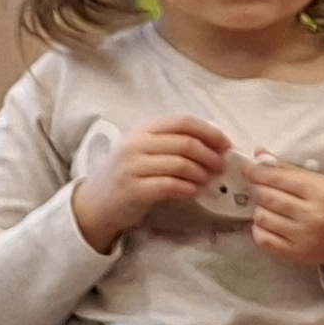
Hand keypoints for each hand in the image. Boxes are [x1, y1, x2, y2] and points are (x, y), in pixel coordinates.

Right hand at [69, 116, 233, 247]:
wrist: (97, 202)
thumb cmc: (130, 175)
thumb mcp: (146, 152)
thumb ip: (173, 145)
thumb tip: (216, 146)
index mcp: (142, 131)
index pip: (182, 122)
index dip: (209, 132)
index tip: (226, 145)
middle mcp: (135, 145)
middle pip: (185, 143)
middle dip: (210, 155)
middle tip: (221, 168)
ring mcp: (132, 167)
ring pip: (180, 164)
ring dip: (201, 173)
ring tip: (207, 181)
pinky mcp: (133, 190)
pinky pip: (170, 185)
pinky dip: (188, 188)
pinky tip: (193, 192)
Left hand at [242, 157, 323, 279]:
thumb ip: (291, 170)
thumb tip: (259, 154)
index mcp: (321, 192)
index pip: (278, 178)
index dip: (257, 171)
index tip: (247, 168)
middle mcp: (312, 215)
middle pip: (267, 197)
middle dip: (257, 189)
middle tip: (258, 187)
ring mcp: (304, 237)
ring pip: (262, 217)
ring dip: (260, 209)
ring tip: (269, 207)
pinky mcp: (298, 254)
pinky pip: (264, 240)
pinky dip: (259, 229)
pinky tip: (268, 224)